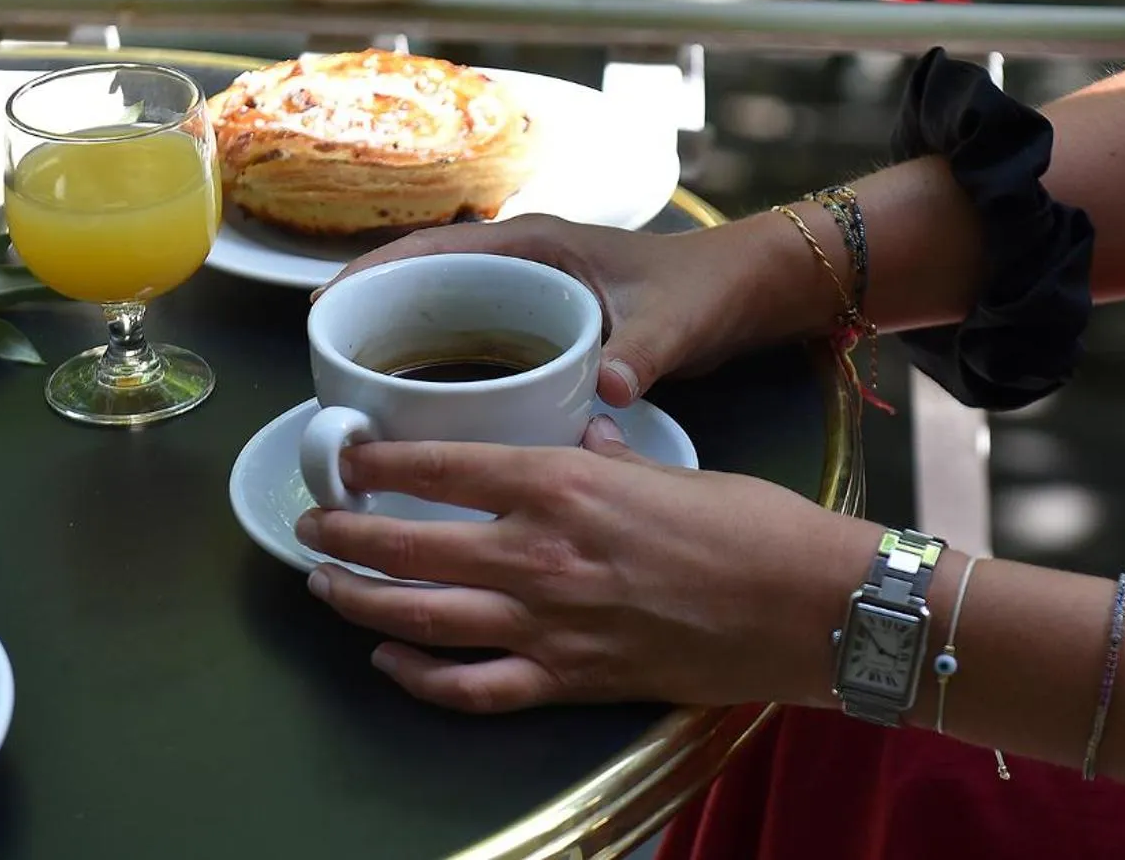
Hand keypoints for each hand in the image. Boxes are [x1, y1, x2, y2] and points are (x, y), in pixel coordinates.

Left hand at [296, 416, 878, 712]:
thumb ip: (608, 456)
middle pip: (411, 545)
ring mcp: (551, 627)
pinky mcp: (573, 681)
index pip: (443, 467)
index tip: (349, 457)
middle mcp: (541, 556)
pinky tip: (390, 660)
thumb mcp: (671, 467)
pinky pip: (474, 689)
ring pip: (423, 617)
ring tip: (324, 584)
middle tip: (313, 523)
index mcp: (565, 486)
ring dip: (361, 600)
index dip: (381, 463)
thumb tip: (579, 436)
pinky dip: (420, 678)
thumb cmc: (754, 526)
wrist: (811, 607)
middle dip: (347, 533)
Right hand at [316, 214, 811, 405]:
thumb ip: (641, 355)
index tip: (323, 308)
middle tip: (321, 366)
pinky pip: (468, 338)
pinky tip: (414, 411)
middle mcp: (520, 262)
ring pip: (441, 311)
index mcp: (534, 244)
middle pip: (421, 281)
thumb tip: (609, 392)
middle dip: (369, 314)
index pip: (431, 249)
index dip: (372, 274)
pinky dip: (435, 363)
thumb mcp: (672, 323)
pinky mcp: (539, 323)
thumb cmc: (706, 290)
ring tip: (348, 395)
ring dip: (398, 342)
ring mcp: (527, 291)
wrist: (749, 292)